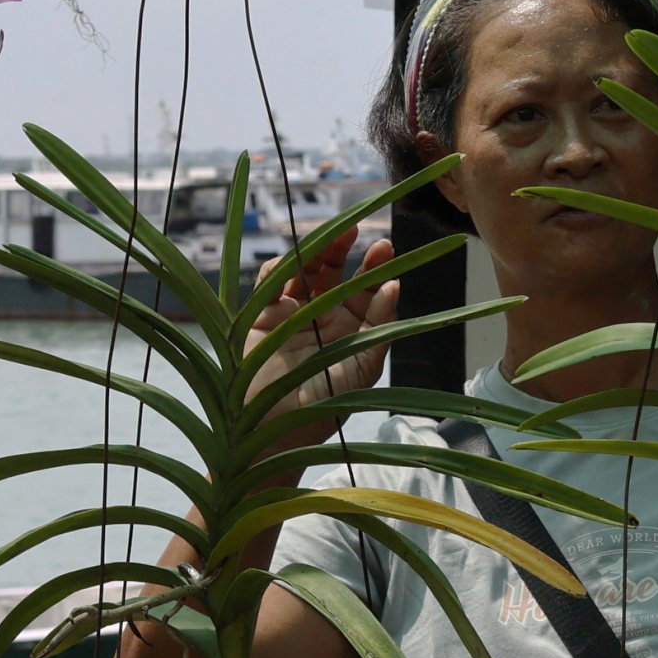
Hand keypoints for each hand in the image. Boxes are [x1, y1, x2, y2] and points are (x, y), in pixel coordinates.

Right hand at [249, 221, 404, 447]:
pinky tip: (291, 260)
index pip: (365, 288)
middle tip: (354, 227)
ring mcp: (292, 314)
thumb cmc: (325, 406)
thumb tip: (394, 286)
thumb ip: (379, 327)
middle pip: (333, 271)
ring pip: (303, 270)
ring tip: (328, 235)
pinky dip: (278, 267)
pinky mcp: (262, 316)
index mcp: (351, 328)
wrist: (276, 430)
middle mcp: (323, 317)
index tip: (385, 248)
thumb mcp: (362, 369)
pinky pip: (269, 284)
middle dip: (343, 248)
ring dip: (314, 249)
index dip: (375, 266)